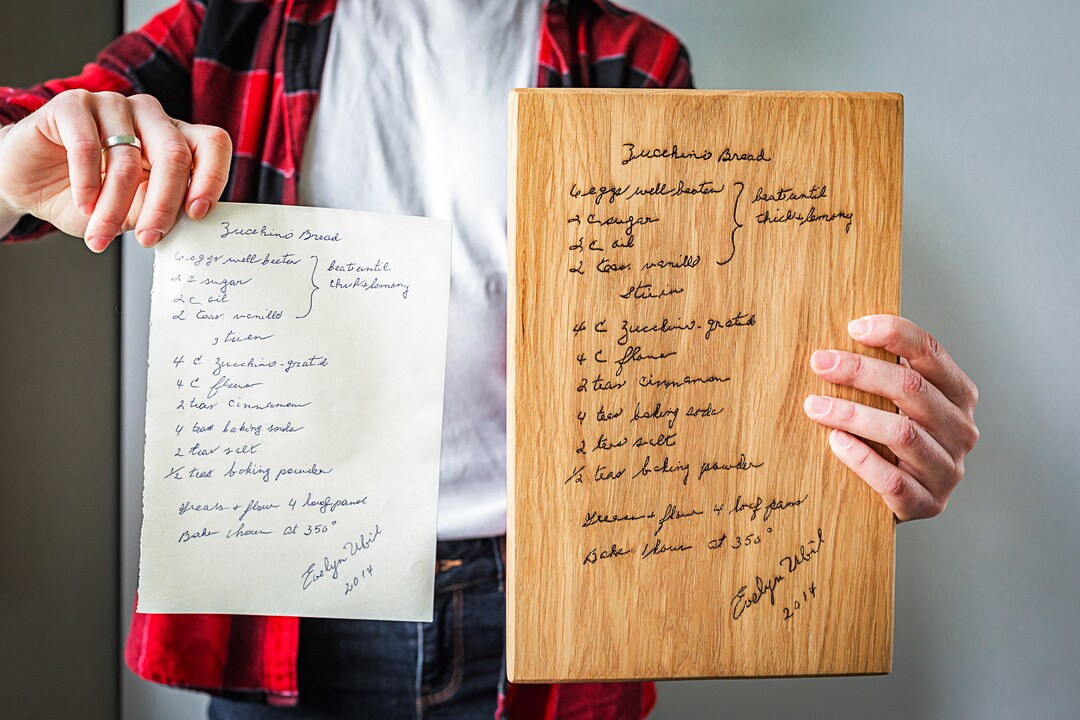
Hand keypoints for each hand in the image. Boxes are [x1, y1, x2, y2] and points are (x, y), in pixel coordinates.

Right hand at [0, 89, 230, 251]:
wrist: (28, 183)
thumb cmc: (87, 197)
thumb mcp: (131, 212)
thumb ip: (159, 210)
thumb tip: (186, 221)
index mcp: (173, 137)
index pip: (212, 144)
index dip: (212, 177)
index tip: (196, 213)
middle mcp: (149, 116)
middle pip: (175, 154)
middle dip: (164, 204)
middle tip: (150, 239)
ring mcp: (112, 105)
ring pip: (129, 159)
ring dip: (114, 206)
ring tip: (101, 235)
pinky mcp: (73, 104)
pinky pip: (88, 146)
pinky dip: (88, 184)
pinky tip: (84, 205)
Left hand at [802, 314, 978, 520]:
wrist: (900, 498)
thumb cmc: (891, 438)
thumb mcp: (897, 401)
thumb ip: (884, 372)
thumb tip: (838, 340)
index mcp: (959, 395)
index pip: (931, 353)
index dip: (894, 334)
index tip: (852, 327)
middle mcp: (961, 430)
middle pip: (913, 389)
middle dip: (861, 371)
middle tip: (820, 363)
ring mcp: (947, 470)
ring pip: (902, 433)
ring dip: (853, 414)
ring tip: (815, 405)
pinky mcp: (928, 504)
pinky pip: (894, 481)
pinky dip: (862, 459)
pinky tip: (835, 442)